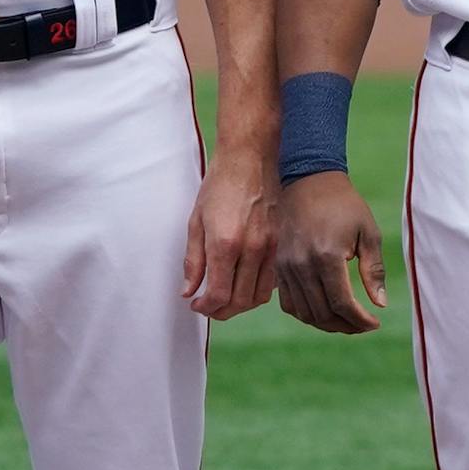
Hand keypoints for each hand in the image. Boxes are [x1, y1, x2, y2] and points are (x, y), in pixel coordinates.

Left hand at [182, 148, 277, 319]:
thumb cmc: (220, 184)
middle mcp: (251, 249)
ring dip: (240, 305)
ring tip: (224, 299)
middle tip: (207, 307)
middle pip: (240, 302)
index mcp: (226, 243)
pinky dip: (256, 291)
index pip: (219, 295)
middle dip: (220, 311)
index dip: (206, 308)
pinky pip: (270, 281)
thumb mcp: (196, 220)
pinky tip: (242, 284)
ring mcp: (269, 247)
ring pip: (258, 296)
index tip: (196, 305)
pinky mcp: (279, 243)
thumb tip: (189, 290)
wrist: (250, 158)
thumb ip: (193, 260)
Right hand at [275, 171, 387, 333]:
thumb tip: (380, 305)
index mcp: (326, 256)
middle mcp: (302, 264)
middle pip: (322, 313)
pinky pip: (289, 303)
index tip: (375, 323)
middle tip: (363, 325)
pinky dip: (306, 314)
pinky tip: (323, 310)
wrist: (309, 180)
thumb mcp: (368, 232)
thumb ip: (373, 270)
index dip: (360, 321)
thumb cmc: (344, 204)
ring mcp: (286, 266)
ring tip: (346, 321)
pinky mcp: (278, 266)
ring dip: (327, 324)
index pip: (342, 304)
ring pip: (304, 313)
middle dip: (347, 326)